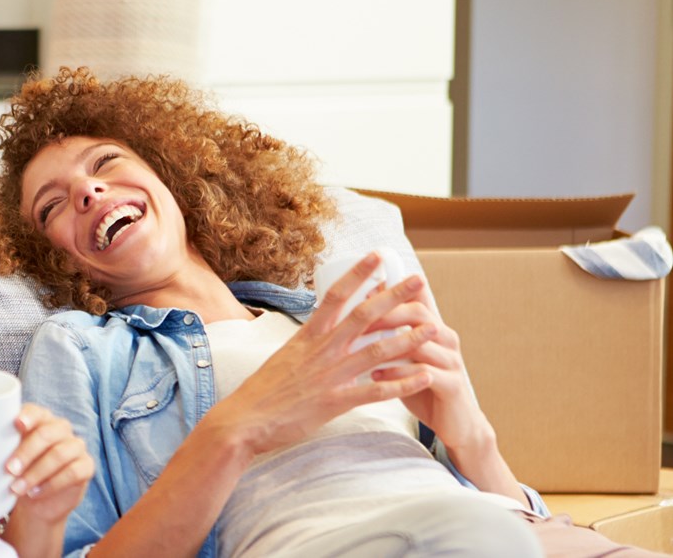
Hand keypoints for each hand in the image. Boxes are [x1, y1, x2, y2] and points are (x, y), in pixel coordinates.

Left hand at [4, 404, 93, 526]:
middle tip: (9, 469)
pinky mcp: (86, 466)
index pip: (36, 412)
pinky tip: (35, 493)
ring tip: (17, 488)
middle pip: (47, 434)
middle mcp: (60, 429)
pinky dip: (52, 484)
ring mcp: (76, 446)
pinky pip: (73, 472)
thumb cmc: (18, 473)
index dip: (28, 416)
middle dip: (26, 452)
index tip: (16, 424)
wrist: (35, 502)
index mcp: (40, 420)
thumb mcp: (6, 457)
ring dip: (36, 473)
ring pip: (59, 454)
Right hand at [205, 253, 437, 456]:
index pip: (336, 295)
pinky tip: (424, 377)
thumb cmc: (261, 391)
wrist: (244, 420)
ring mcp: (330, 375)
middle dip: (394, 296)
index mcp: (307, 336)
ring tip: (434, 327)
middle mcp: (322, 350)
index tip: (378, 257)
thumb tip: (320, 327)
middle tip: (418, 280)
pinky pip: (377, 390)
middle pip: (365, 315)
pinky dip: (403, 383)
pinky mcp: (336, 401)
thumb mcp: (283, 356)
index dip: (359, 274)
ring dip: (409, 338)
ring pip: (378, 350)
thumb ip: (307, 343)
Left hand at [367, 278, 496, 452]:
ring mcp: (452, 361)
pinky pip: (423, 374)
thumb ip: (391, 335)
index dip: (392, 289)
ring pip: (420, 343)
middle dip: (385, 313)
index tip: (362, 288)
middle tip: (354, 319)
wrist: (455, 423)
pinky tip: (375, 376)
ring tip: (358, 349)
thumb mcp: (407, 356)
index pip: (416, 298)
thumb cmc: (422, 385)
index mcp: (434, 327)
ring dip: (387, 345)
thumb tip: (359, 312)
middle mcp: (446, 338)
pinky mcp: (452, 385)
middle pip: (418, 313)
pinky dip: (397, 374)